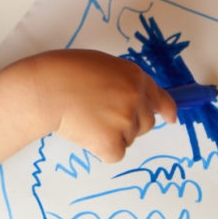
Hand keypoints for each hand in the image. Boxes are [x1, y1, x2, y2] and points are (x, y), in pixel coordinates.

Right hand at [28, 49, 176, 162]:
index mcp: (134, 76)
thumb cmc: (65, 72)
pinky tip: (85, 132)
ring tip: (86, 118)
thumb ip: (122, 80)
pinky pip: (115, 153)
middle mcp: (135, 98)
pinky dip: (101, 148)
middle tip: (101, 115)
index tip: (170, 118)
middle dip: (130, 123)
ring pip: (128, 138)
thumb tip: (134, 98)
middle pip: (146, 123)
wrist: (47, 88)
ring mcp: (125, 121)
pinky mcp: (112, 142)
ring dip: (111, 134)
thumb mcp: (101, 65)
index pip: (160, 97)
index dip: (166, 109)